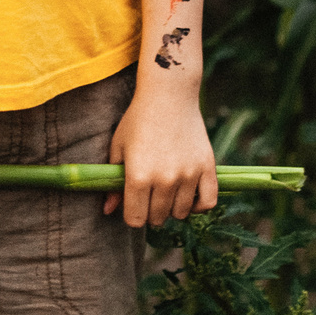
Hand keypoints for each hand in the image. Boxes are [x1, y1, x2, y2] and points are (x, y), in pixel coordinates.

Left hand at [103, 86, 217, 226]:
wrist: (168, 94)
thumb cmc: (138, 120)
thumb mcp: (119, 148)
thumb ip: (113, 183)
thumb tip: (108, 211)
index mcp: (138, 176)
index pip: (135, 220)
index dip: (132, 215)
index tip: (134, 205)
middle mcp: (164, 179)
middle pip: (157, 218)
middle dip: (151, 212)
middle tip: (149, 195)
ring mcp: (188, 174)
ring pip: (180, 213)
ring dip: (172, 208)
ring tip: (167, 192)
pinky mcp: (207, 167)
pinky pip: (208, 202)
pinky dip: (199, 206)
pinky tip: (189, 196)